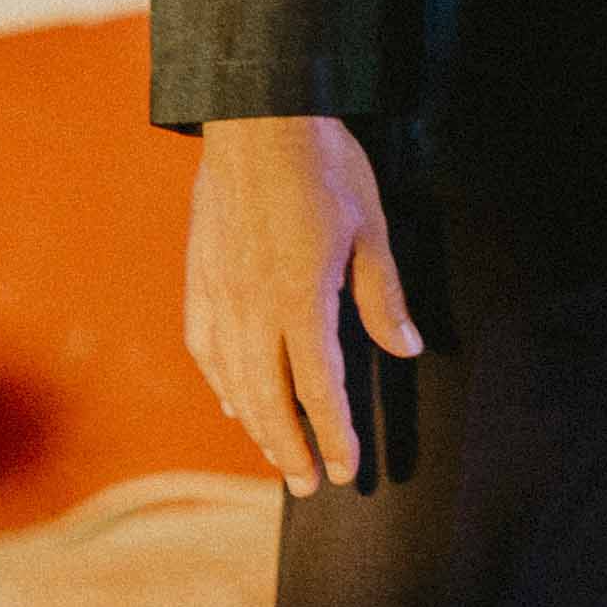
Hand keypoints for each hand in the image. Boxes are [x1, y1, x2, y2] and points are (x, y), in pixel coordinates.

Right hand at [183, 114, 415, 493]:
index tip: (347, 470)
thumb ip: (384, 296)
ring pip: (234, 382)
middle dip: (291, 449)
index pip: (319, 388)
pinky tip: (234, 402)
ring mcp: (220, 297)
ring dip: (256, 426)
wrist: (258, 121)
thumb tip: (407, 349)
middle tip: (310, 486)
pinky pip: (206, 350)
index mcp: (301, 299)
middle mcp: (253, 309)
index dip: (333, 435)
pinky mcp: (199, 281)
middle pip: (269, 400)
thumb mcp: (372, 228)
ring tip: (278, 456)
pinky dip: (222, 384)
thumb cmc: (324, 168)